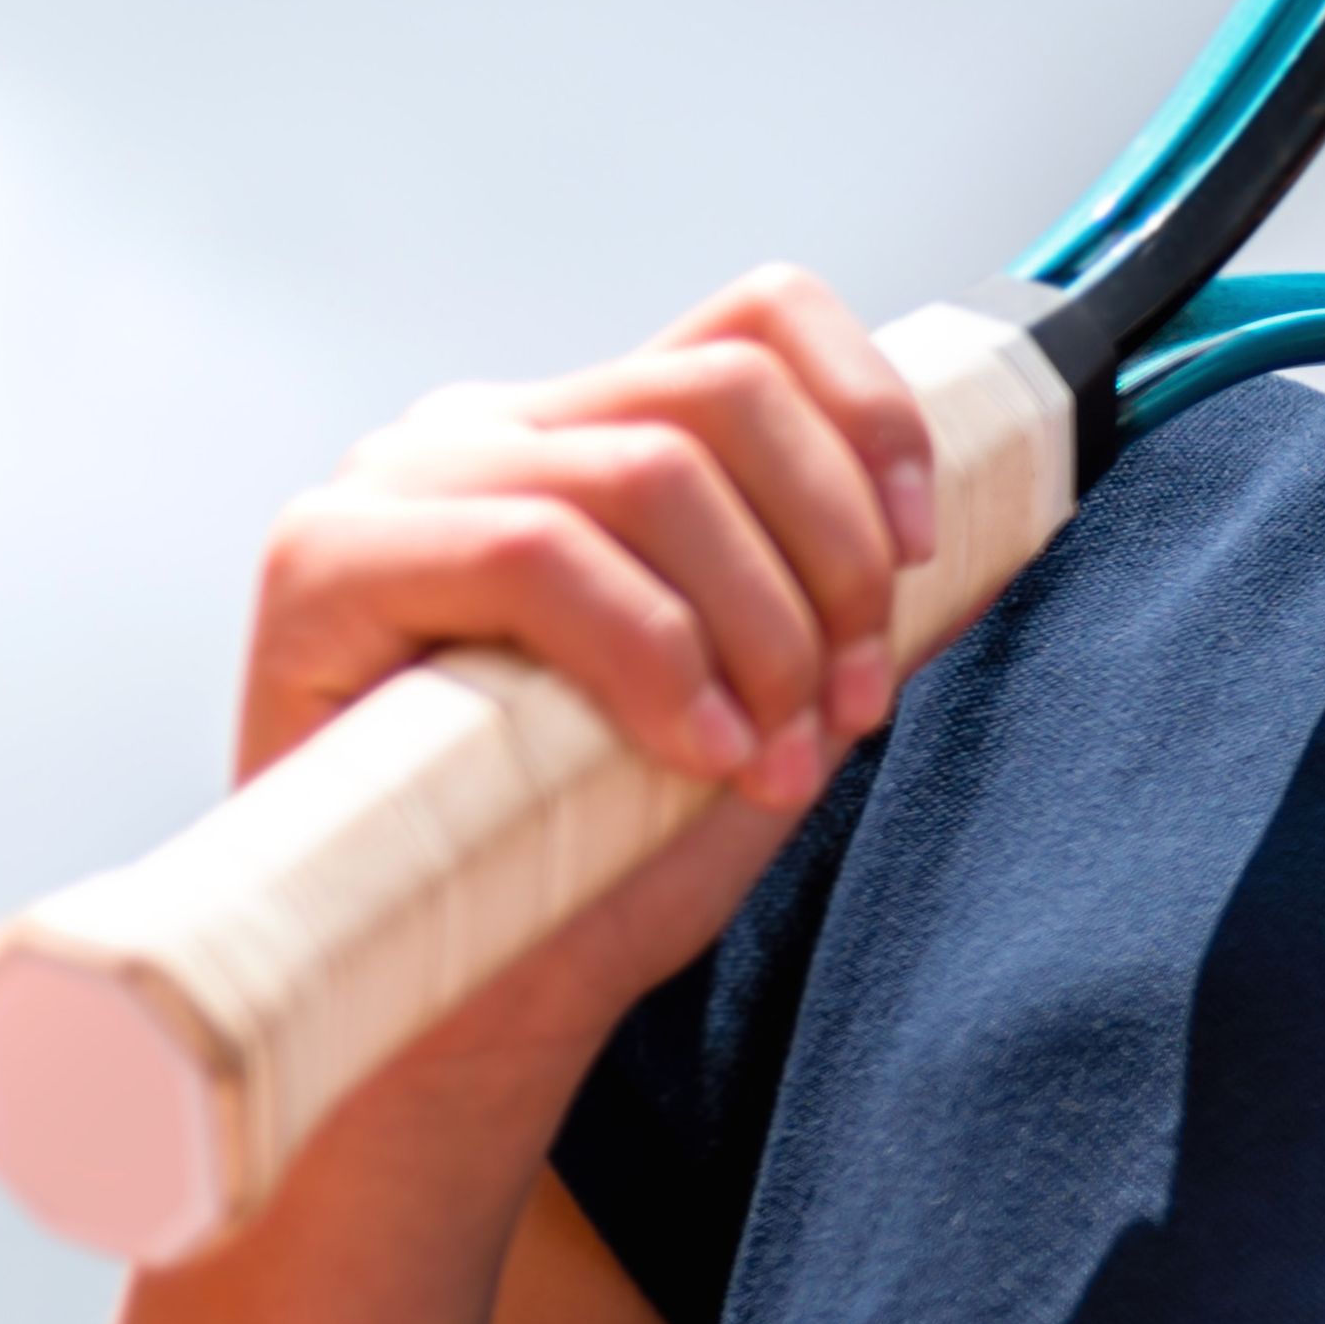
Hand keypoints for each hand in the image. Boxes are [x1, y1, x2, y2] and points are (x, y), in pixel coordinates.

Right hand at [242, 264, 936, 801]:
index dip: (871, 414)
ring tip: (771, 751)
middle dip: (834, 554)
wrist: (463, 1005)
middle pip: (728, 389)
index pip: (760, 318)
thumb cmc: (597, 857)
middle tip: (851, 702)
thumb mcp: (775, 712)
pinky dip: (650, 653)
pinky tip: (692, 750)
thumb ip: (857, 614)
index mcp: (593, 434)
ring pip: (650, 469)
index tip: (924, 552)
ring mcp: (398, 483)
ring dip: (757, 624)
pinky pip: (532, 550)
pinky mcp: (321, 560)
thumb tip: (1003, 536)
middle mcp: (492, 430)